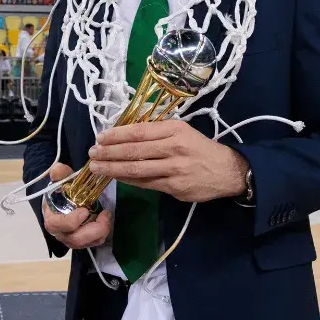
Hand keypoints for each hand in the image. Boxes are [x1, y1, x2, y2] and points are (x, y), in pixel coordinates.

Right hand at [42, 163, 112, 249]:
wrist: (66, 202)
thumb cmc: (62, 193)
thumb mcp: (61, 181)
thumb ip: (60, 174)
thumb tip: (58, 169)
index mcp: (52, 219)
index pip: (57, 225)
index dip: (71, 221)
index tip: (84, 210)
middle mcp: (61, 233)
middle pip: (75, 239)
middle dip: (93, 230)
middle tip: (104, 214)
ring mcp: (72, 240)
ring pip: (87, 243)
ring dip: (101, 231)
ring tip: (106, 215)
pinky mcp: (83, 242)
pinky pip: (95, 243)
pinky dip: (103, 233)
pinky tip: (104, 219)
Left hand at [88, 121, 248, 202]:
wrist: (228, 171)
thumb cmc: (200, 148)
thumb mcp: (183, 130)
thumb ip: (157, 131)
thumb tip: (125, 132)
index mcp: (175, 130)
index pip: (139, 132)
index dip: (117, 135)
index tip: (100, 137)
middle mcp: (174, 149)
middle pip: (135, 151)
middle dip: (109, 152)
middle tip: (92, 154)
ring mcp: (175, 170)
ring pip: (137, 169)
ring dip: (113, 168)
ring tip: (97, 167)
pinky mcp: (175, 188)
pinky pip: (146, 184)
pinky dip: (128, 180)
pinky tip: (116, 177)